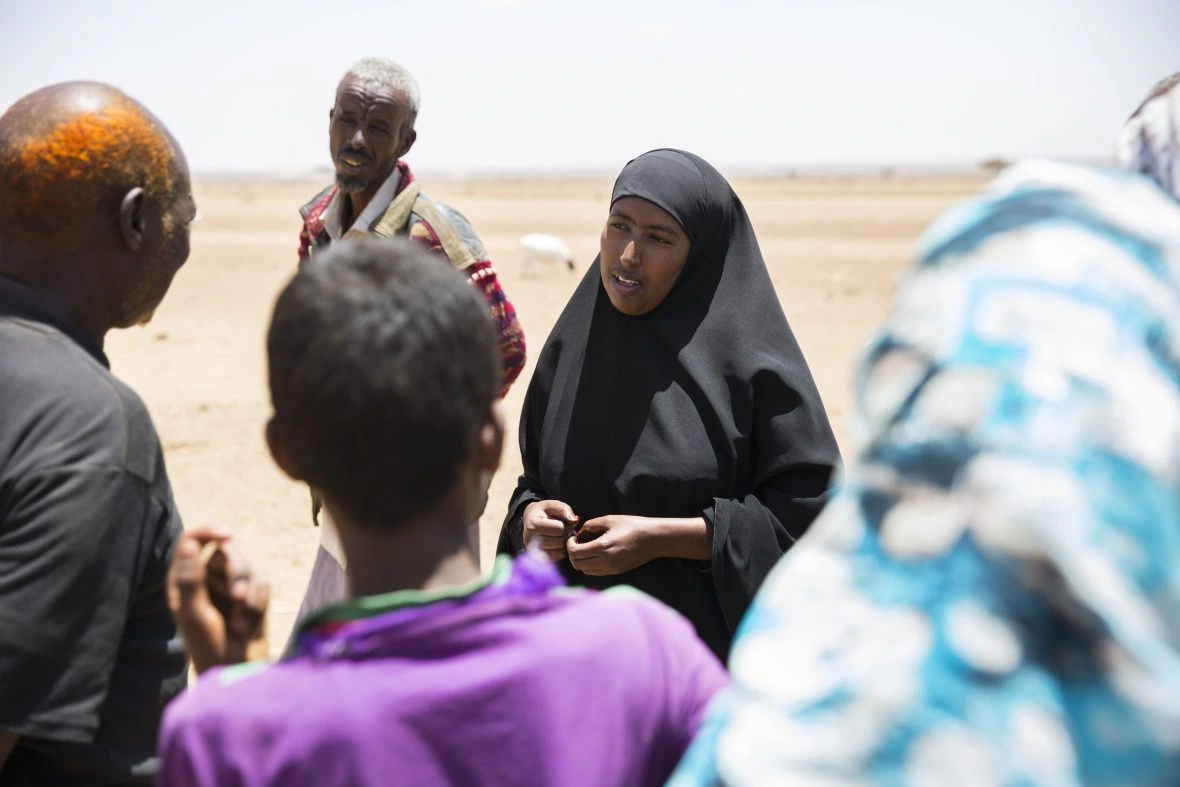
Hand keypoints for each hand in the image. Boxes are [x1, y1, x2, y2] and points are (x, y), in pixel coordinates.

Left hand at [167, 528, 270, 674]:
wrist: (236, 670)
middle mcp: (206, 579)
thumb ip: (190, 579)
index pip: (192, 540)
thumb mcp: (193, 613)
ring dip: (247, 594)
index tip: (226, 536)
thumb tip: (187, 543)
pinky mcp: (253, 595)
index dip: (208, 532)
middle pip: (226, 550)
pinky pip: (262, 583)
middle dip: (236, 572)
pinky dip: (257, 604)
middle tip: (238, 596)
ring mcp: (230, 586)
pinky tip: (248, 624)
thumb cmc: (207, 645)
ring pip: (247, 566)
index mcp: (184, 580)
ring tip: (241, 620)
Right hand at [522, 500, 577, 561]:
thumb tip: (575, 521)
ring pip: (560, 551)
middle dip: (566, 535)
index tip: (565, 522)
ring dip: (565, 543)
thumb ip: (564, 509)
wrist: (529, 520)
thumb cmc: (544, 512)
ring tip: (561, 536)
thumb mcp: (553, 504)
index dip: (567, 525)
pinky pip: (558, 558)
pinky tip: (558, 543)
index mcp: (533, 524)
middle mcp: (530, 540)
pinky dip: (561, 551)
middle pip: (560, 541)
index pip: (560, 529)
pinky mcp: (537, 559)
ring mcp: (533, 552)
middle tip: (564, 529)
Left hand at [566, 515, 653, 575]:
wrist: (654, 539)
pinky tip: (595, 555)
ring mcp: (612, 568)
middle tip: (576, 544)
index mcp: (603, 546)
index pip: (575, 553)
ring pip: (585, 571)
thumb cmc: (633, 525)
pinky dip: (590, 566)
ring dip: (581, 561)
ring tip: (585, 550)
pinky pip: (596, 573)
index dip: (569, 545)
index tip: (572, 538)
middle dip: (572, 554)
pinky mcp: (617, 572)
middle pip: (577, 564)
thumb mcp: (610, 519)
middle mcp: (606, 560)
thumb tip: (579, 533)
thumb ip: (591, 525)